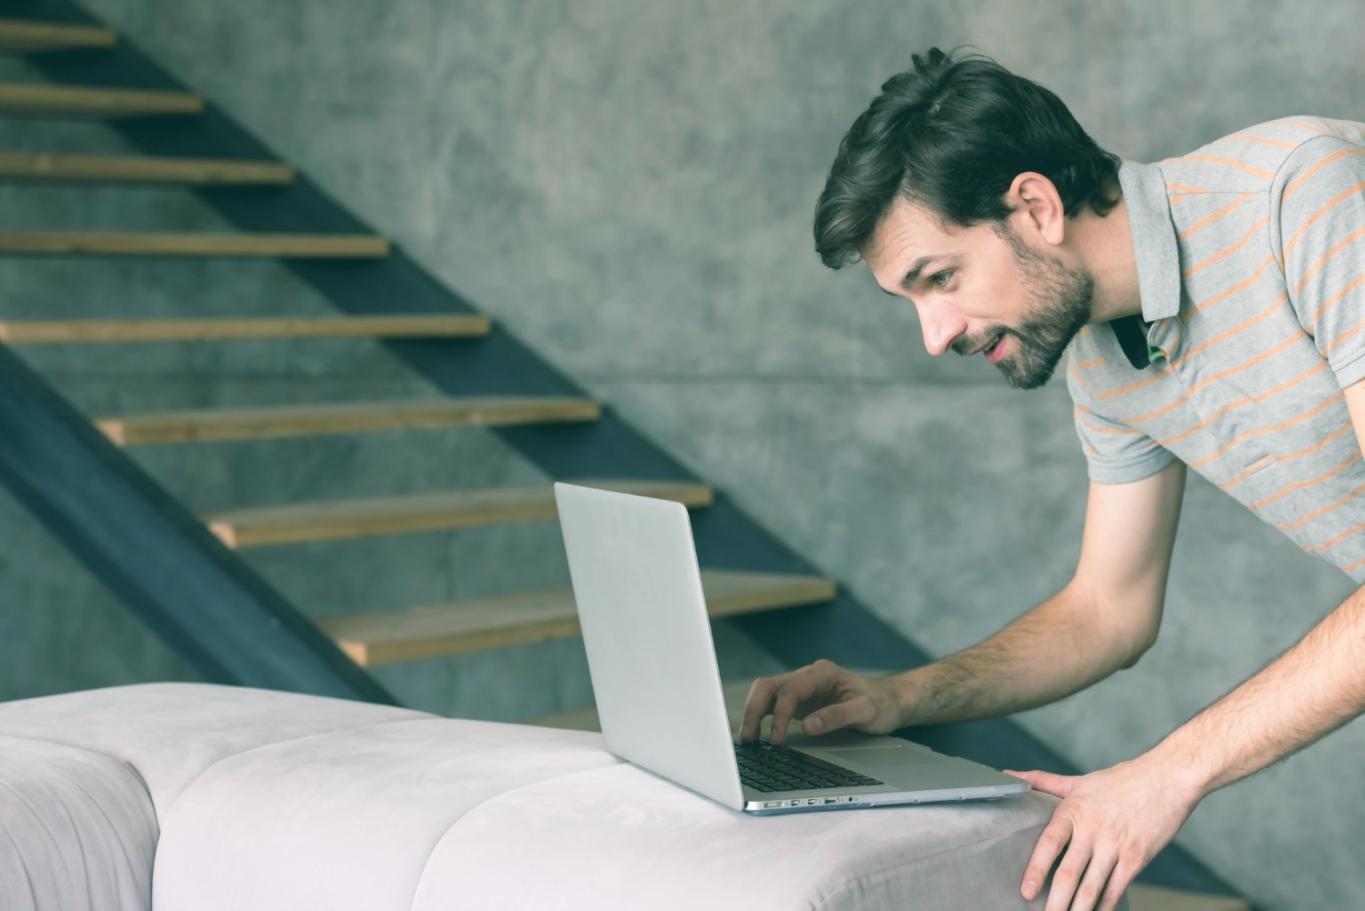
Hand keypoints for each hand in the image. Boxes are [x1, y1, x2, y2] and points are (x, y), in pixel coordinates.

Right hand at [739, 658, 902, 745]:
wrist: (891, 700)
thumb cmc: (881, 704)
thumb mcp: (866, 711)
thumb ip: (837, 717)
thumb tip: (808, 726)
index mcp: (822, 673)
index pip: (790, 691)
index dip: (780, 715)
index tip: (777, 739)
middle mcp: (808, 676)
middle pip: (768, 686)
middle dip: (754, 710)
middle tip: (749, 738)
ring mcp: (801, 687)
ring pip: (766, 693)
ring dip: (753, 712)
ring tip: (748, 739)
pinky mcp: (799, 700)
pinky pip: (773, 704)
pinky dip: (761, 716)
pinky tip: (757, 734)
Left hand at [1002, 755, 1202, 910]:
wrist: (1167, 779)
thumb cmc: (1121, 780)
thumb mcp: (1079, 781)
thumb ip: (1043, 782)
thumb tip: (1008, 776)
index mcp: (1074, 811)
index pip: (1049, 843)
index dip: (1035, 869)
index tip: (1026, 892)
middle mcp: (1093, 830)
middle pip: (1069, 873)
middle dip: (1055, 902)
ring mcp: (1116, 846)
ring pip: (1092, 887)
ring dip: (1078, 909)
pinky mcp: (1137, 858)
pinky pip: (1117, 888)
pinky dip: (1105, 906)